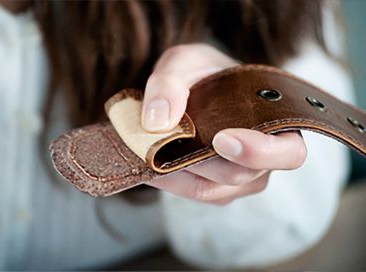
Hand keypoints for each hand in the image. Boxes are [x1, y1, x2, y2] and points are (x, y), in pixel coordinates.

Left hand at [142, 43, 306, 204]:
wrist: (189, 86)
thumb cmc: (199, 73)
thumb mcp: (183, 63)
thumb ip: (168, 84)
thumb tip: (157, 122)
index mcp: (275, 121)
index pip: (288, 152)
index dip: (259, 152)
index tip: (220, 139)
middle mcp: (263, 156)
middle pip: (240, 175)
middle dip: (199, 160)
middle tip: (163, 139)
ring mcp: (238, 175)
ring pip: (211, 190)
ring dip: (176, 172)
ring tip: (148, 149)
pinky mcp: (214, 186)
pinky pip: (192, 192)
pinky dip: (168, 179)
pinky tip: (150, 161)